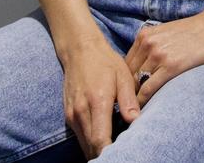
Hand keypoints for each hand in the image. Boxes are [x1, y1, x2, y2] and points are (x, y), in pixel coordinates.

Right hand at [61, 36, 140, 159]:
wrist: (80, 50)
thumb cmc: (105, 62)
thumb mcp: (123, 75)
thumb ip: (128, 99)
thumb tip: (135, 120)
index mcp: (97, 102)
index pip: (100, 140)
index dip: (111, 153)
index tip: (123, 154)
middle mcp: (81, 112)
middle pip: (91, 148)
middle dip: (107, 154)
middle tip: (123, 152)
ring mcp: (72, 115)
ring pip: (84, 145)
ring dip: (98, 149)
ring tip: (116, 147)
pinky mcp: (68, 115)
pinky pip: (80, 136)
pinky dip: (91, 141)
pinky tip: (104, 137)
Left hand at [124, 12, 203, 107]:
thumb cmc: (193, 32)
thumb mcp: (165, 33)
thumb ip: (151, 47)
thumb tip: (141, 67)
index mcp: (144, 36)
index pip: (125, 64)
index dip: (124, 81)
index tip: (127, 94)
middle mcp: (148, 44)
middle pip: (127, 74)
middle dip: (127, 91)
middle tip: (128, 106)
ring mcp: (158, 55)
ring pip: (136, 83)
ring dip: (133, 98)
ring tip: (133, 112)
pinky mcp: (171, 66)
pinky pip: (148, 89)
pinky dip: (143, 101)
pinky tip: (144, 110)